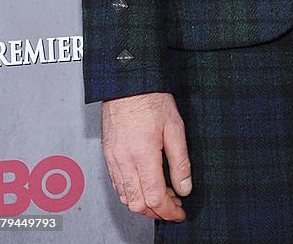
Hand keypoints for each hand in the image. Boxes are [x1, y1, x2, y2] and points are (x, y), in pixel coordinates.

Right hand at [102, 91, 190, 220]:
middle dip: (157, 212)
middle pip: (138, 204)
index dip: (169, 211)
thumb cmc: (151, 98)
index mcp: (142, 155)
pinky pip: (117, 184)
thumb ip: (180, 161)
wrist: (127, 82)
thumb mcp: (175, 127)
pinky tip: (144, 184)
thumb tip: (184, 187)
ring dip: (144, 204)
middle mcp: (124, 161)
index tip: (180, 212)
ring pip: (126, 198)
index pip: (155, 197)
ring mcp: (113, 159)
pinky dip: (131, 193)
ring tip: (162, 195)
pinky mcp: (107, 155)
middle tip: (173, 206)